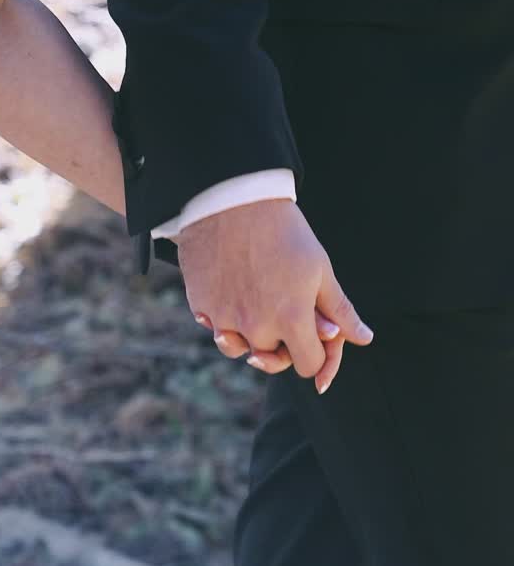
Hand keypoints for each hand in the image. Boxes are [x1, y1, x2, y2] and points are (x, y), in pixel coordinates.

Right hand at [175, 199, 373, 394]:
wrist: (232, 200)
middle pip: (273, 360)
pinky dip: (223, 319)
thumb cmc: (284, 232)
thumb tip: (365, 339)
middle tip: (283, 312)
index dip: (316, 355)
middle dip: (282, 344)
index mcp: (292, 320)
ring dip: (249, 337)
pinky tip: (232, 293)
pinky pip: (214, 327)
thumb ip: (340, 310)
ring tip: (256, 307)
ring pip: (238, 349)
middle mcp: (257, 327)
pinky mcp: (201, 306)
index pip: (309, 366)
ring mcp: (225, 319)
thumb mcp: (320, 269)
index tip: (313, 337)